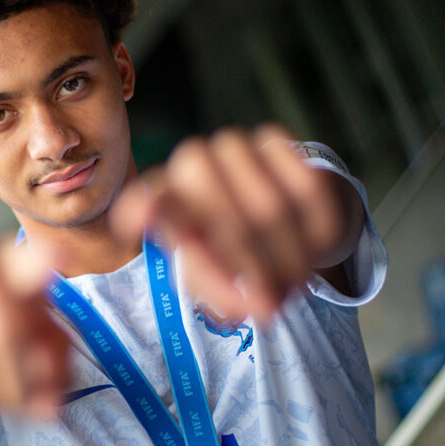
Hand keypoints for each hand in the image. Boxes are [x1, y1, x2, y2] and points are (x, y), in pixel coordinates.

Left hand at [110, 126, 355, 321]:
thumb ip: (223, 292)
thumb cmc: (234, 254)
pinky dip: (313, 222)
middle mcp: (193, 164)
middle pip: (218, 211)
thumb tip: (252, 305)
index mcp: (166, 197)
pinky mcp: (275, 140)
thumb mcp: (217, 277)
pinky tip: (311, 242)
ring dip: (285, 254)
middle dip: (247, 264)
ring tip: (293, 282)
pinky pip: (302, 183)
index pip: (149, 199)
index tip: (132, 227)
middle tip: (268, 304)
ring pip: (266, 205)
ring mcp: (233, 148)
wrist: (280, 215)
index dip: (140, 209)